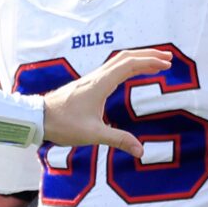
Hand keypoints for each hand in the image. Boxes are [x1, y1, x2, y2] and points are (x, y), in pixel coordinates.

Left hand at [38, 48, 170, 155]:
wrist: (39, 118)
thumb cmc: (63, 125)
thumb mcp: (93, 134)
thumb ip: (118, 140)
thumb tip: (141, 151)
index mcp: (100, 84)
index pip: (129, 65)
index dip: (150, 62)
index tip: (167, 65)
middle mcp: (97, 77)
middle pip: (126, 57)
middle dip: (148, 56)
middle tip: (168, 60)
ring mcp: (91, 78)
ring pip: (118, 60)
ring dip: (138, 59)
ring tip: (155, 64)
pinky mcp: (87, 84)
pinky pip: (111, 68)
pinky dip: (126, 66)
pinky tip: (131, 73)